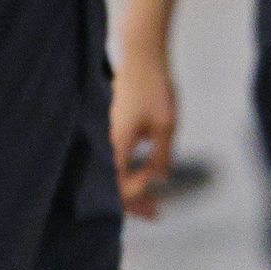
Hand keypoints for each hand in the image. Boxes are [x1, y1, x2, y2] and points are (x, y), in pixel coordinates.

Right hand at [110, 39, 176, 219]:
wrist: (141, 55)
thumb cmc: (153, 88)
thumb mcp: (166, 126)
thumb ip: (162, 157)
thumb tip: (159, 179)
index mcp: (115, 146)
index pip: (117, 189)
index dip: (137, 193)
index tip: (156, 180)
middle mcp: (104, 143)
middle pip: (113, 186)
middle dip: (134, 202)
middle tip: (154, 214)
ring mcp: (105, 135)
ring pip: (114, 172)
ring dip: (132, 187)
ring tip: (153, 198)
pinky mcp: (110, 127)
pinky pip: (116, 158)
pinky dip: (128, 170)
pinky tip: (144, 172)